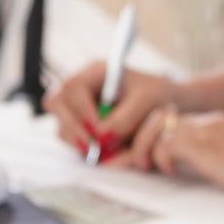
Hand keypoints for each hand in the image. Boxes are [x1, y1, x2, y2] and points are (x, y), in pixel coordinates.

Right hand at [46, 63, 179, 158]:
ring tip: (99, 152)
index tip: (99, 131)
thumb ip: (124, 119)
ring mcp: (78, 107)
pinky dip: (81, 147)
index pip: (74, 88)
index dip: (82, 111)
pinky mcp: (81, 126)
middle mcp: (83, 88)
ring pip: (60, 123)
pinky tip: (101, 151)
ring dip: (76, 140)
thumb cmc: (158, 96)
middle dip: (72, 128)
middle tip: (92, 148)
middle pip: (57, 103)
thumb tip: (101, 137)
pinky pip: (69, 138)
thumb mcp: (147, 102)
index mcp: (97, 72)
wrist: (167, 108)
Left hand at [131, 110, 223, 205]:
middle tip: (138, 163)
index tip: (148, 159)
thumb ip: (215, 167)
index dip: (156, 139)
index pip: (175, 122)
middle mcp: (208, 122)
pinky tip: (171, 172)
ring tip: (146, 167)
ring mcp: (204, 129)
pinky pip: (165, 142)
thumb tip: (198, 180)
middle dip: (142, 139)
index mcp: (216, 126)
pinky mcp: (201, 142)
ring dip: (144, 147)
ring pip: (156, 125)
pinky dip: (160, 158)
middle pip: (160, 117)